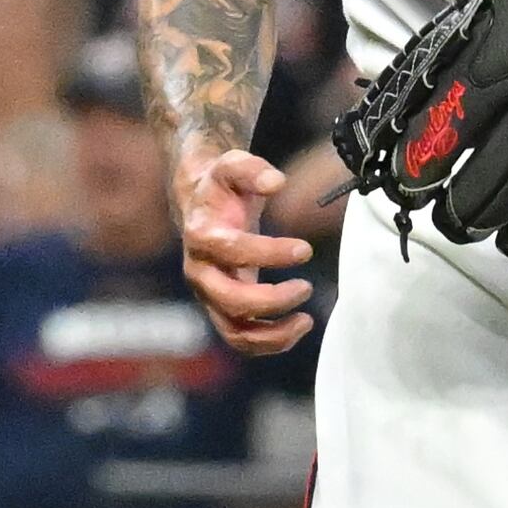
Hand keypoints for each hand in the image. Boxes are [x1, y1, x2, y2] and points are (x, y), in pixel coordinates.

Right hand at [177, 141, 315, 353]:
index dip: (269, 253)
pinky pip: (240, 338)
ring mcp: (208, 294)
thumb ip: (253, 170)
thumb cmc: (222, 186)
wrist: (200, 204)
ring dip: (272, 333)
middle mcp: (200, 270)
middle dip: (271, 300)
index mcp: (201, 234)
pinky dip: (269, 342)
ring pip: (234, 330)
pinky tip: (298, 326)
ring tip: (306, 320)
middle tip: (307, 287)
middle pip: (230, 300)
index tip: (305, 249)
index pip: (232, 251)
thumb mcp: (233, 165)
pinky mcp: (220, 308)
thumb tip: (277, 182)